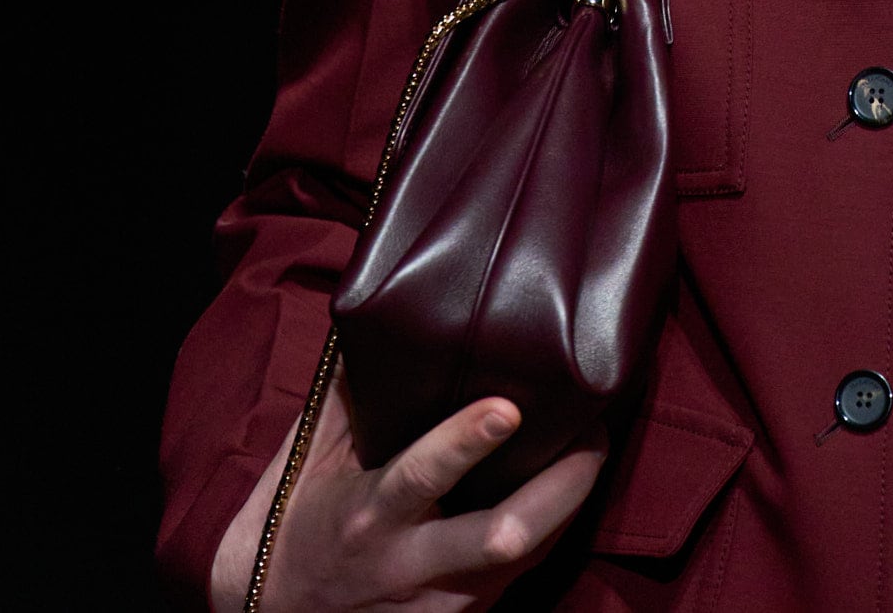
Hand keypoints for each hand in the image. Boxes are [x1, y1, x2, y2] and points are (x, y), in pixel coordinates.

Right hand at [209, 362, 609, 612]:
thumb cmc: (298, 520)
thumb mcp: (312, 453)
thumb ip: (352, 387)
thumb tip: (381, 309)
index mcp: (370, 515)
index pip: (422, 477)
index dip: (466, 442)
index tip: (507, 407)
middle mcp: (409, 566)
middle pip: (502, 538)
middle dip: (561, 488)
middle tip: (594, 432)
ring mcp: (440, 604)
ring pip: (525, 562)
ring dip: (569, 508)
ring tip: (594, 449)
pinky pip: (520, 577)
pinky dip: (549, 533)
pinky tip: (566, 495)